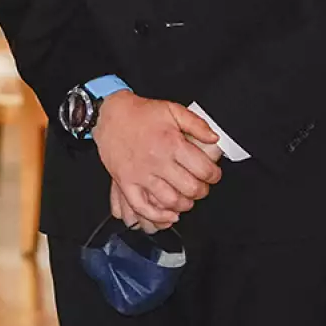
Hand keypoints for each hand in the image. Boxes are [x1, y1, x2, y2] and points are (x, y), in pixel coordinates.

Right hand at [92, 92, 221, 226]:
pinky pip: (142, 207)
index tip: (213, 175)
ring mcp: (141, 174)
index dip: (214, 176)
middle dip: (201, 191)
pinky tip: (168, 214)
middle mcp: (157, 161)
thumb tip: (215, 138)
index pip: (203, 169)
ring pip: (170, 201)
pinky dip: (158, 216)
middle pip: (190, 188)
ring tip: (187, 199)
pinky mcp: (126, 182)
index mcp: (172, 143)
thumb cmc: (141, 113)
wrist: (110, 115)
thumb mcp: (173, 109)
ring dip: (184, 204)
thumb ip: (197, 124)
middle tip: (201, 187)